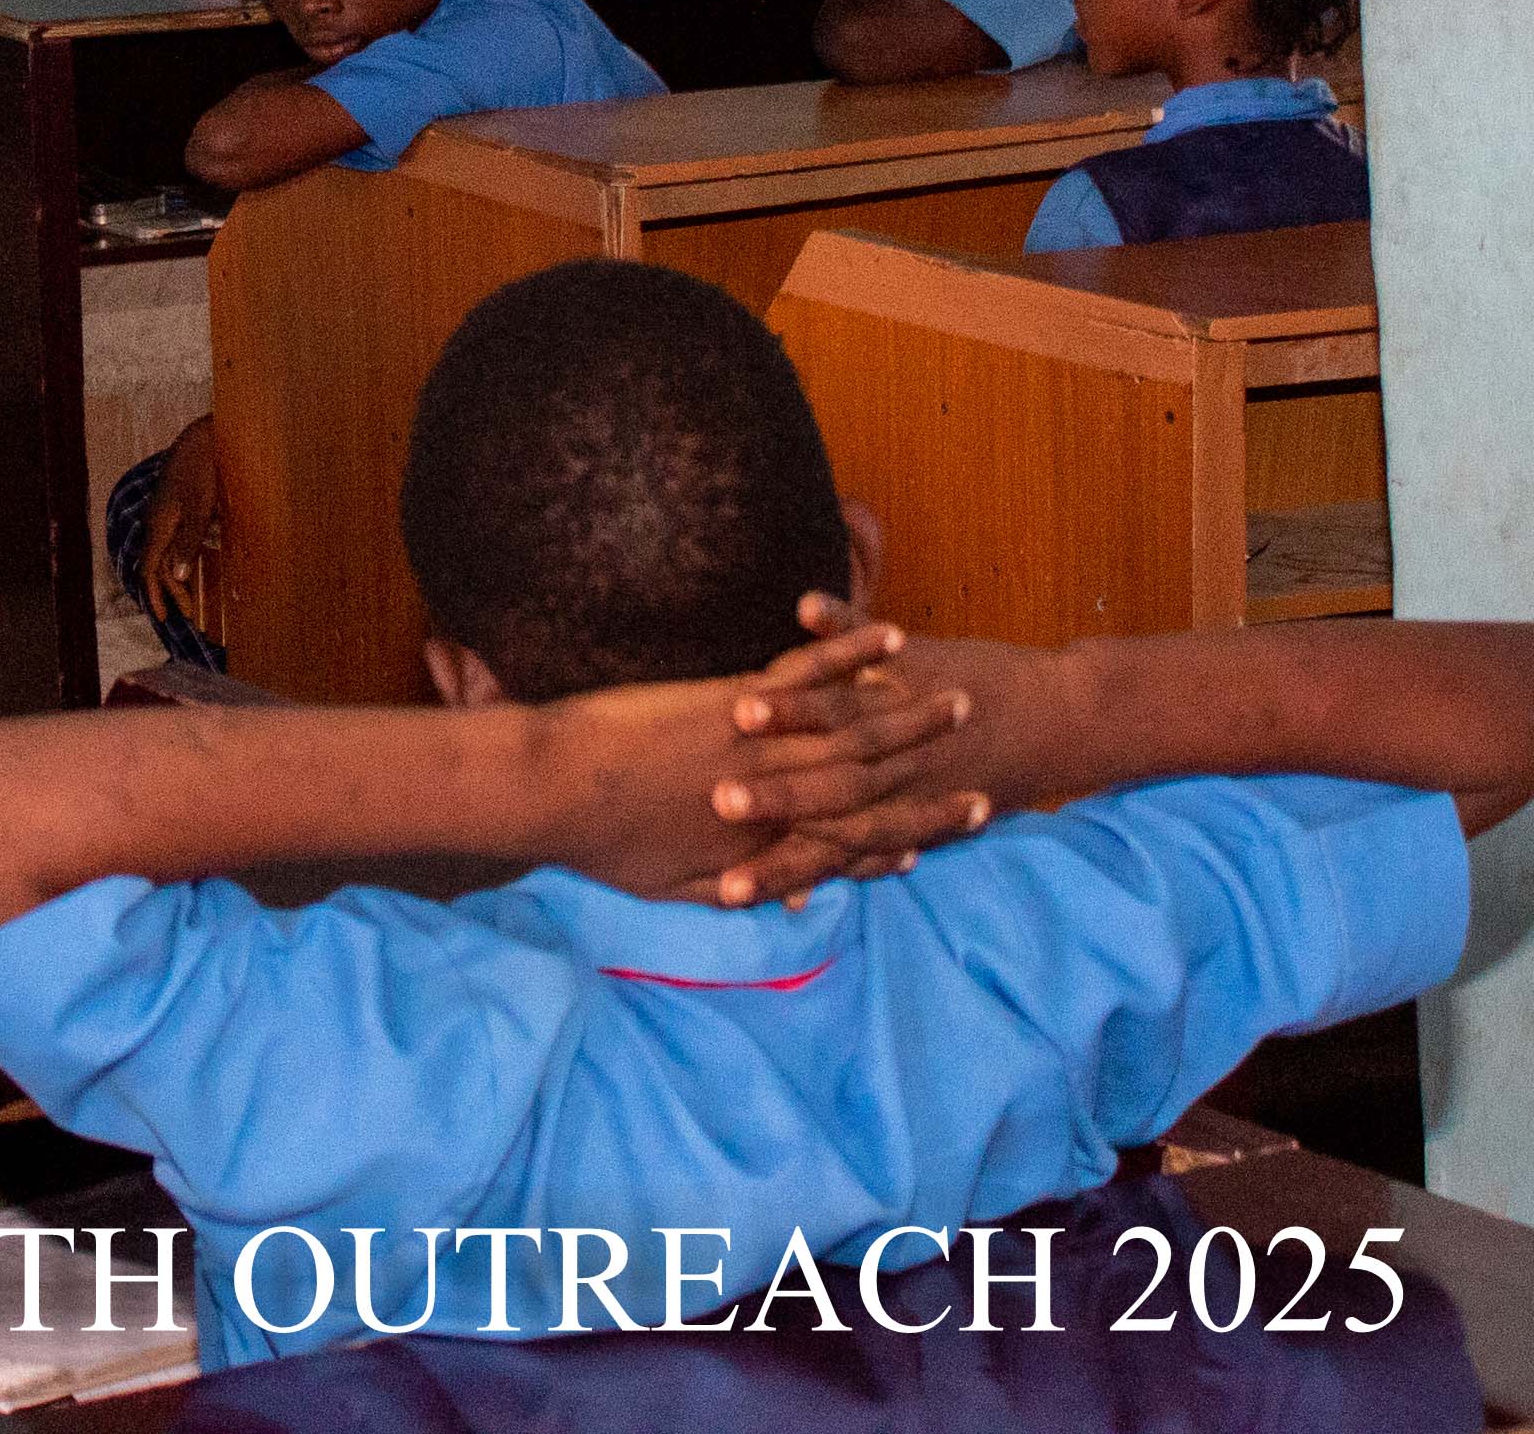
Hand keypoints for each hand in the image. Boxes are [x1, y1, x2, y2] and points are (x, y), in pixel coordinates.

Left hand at [535, 617, 978, 908]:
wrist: (547, 787)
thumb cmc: (596, 839)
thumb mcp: (670, 885)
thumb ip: (723, 887)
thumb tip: (763, 900)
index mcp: (768, 843)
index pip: (862, 843)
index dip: (918, 833)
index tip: (963, 822)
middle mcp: (779, 797)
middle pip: (877, 783)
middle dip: (934, 772)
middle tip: (985, 761)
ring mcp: (762, 746)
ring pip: (856, 728)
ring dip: (912, 712)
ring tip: (959, 699)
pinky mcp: (734, 699)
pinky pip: (808, 671)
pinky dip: (851, 650)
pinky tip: (892, 634)